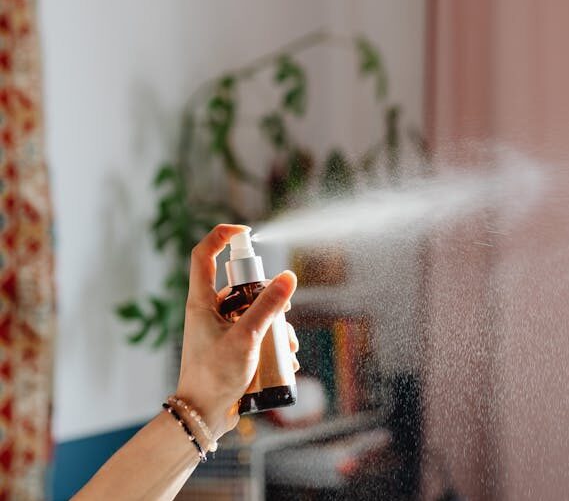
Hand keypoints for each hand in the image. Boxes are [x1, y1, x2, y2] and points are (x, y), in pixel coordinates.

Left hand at [175, 224, 298, 439]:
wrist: (203, 415)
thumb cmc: (214, 376)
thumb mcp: (246, 337)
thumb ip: (267, 306)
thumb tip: (288, 277)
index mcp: (201, 302)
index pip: (205, 255)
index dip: (222, 236)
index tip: (248, 233)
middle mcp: (210, 312)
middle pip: (244, 287)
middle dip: (270, 299)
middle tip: (283, 315)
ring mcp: (222, 330)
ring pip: (256, 313)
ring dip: (277, 327)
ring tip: (288, 348)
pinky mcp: (233, 347)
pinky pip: (258, 334)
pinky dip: (274, 344)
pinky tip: (286, 361)